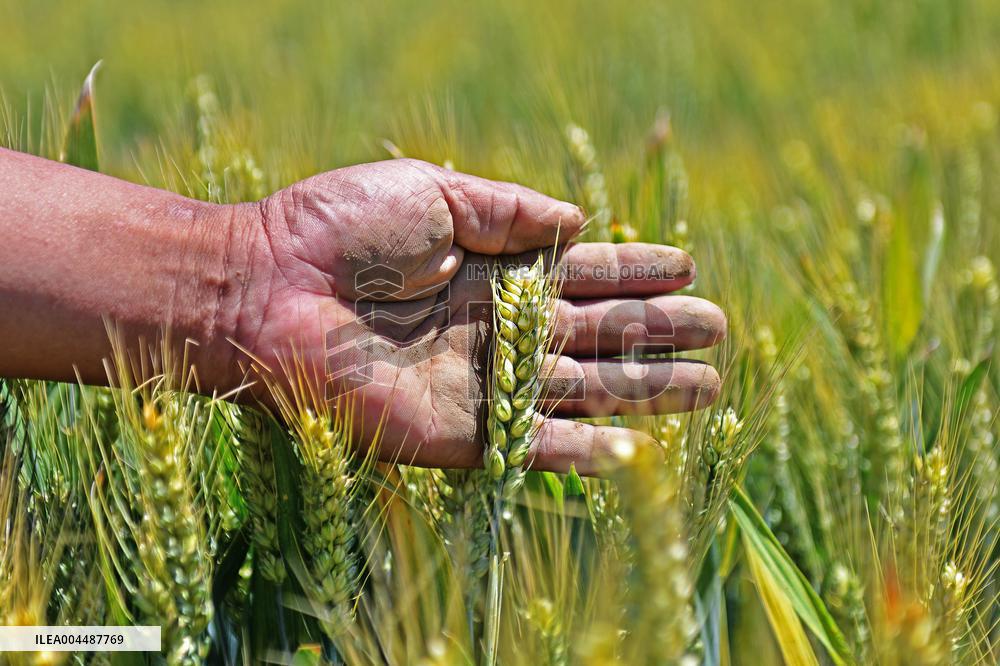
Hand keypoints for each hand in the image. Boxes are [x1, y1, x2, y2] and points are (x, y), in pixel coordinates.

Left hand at [230, 159, 725, 472]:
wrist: (267, 291)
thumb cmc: (340, 229)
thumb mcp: (434, 192)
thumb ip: (508, 209)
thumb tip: (579, 221)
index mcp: (491, 269)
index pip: (581, 271)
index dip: (635, 268)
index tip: (687, 265)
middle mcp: (494, 327)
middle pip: (596, 333)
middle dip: (658, 330)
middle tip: (718, 329)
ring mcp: (480, 383)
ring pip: (582, 390)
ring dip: (644, 390)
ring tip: (707, 386)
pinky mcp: (457, 433)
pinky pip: (531, 444)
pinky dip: (582, 449)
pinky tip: (636, 448)